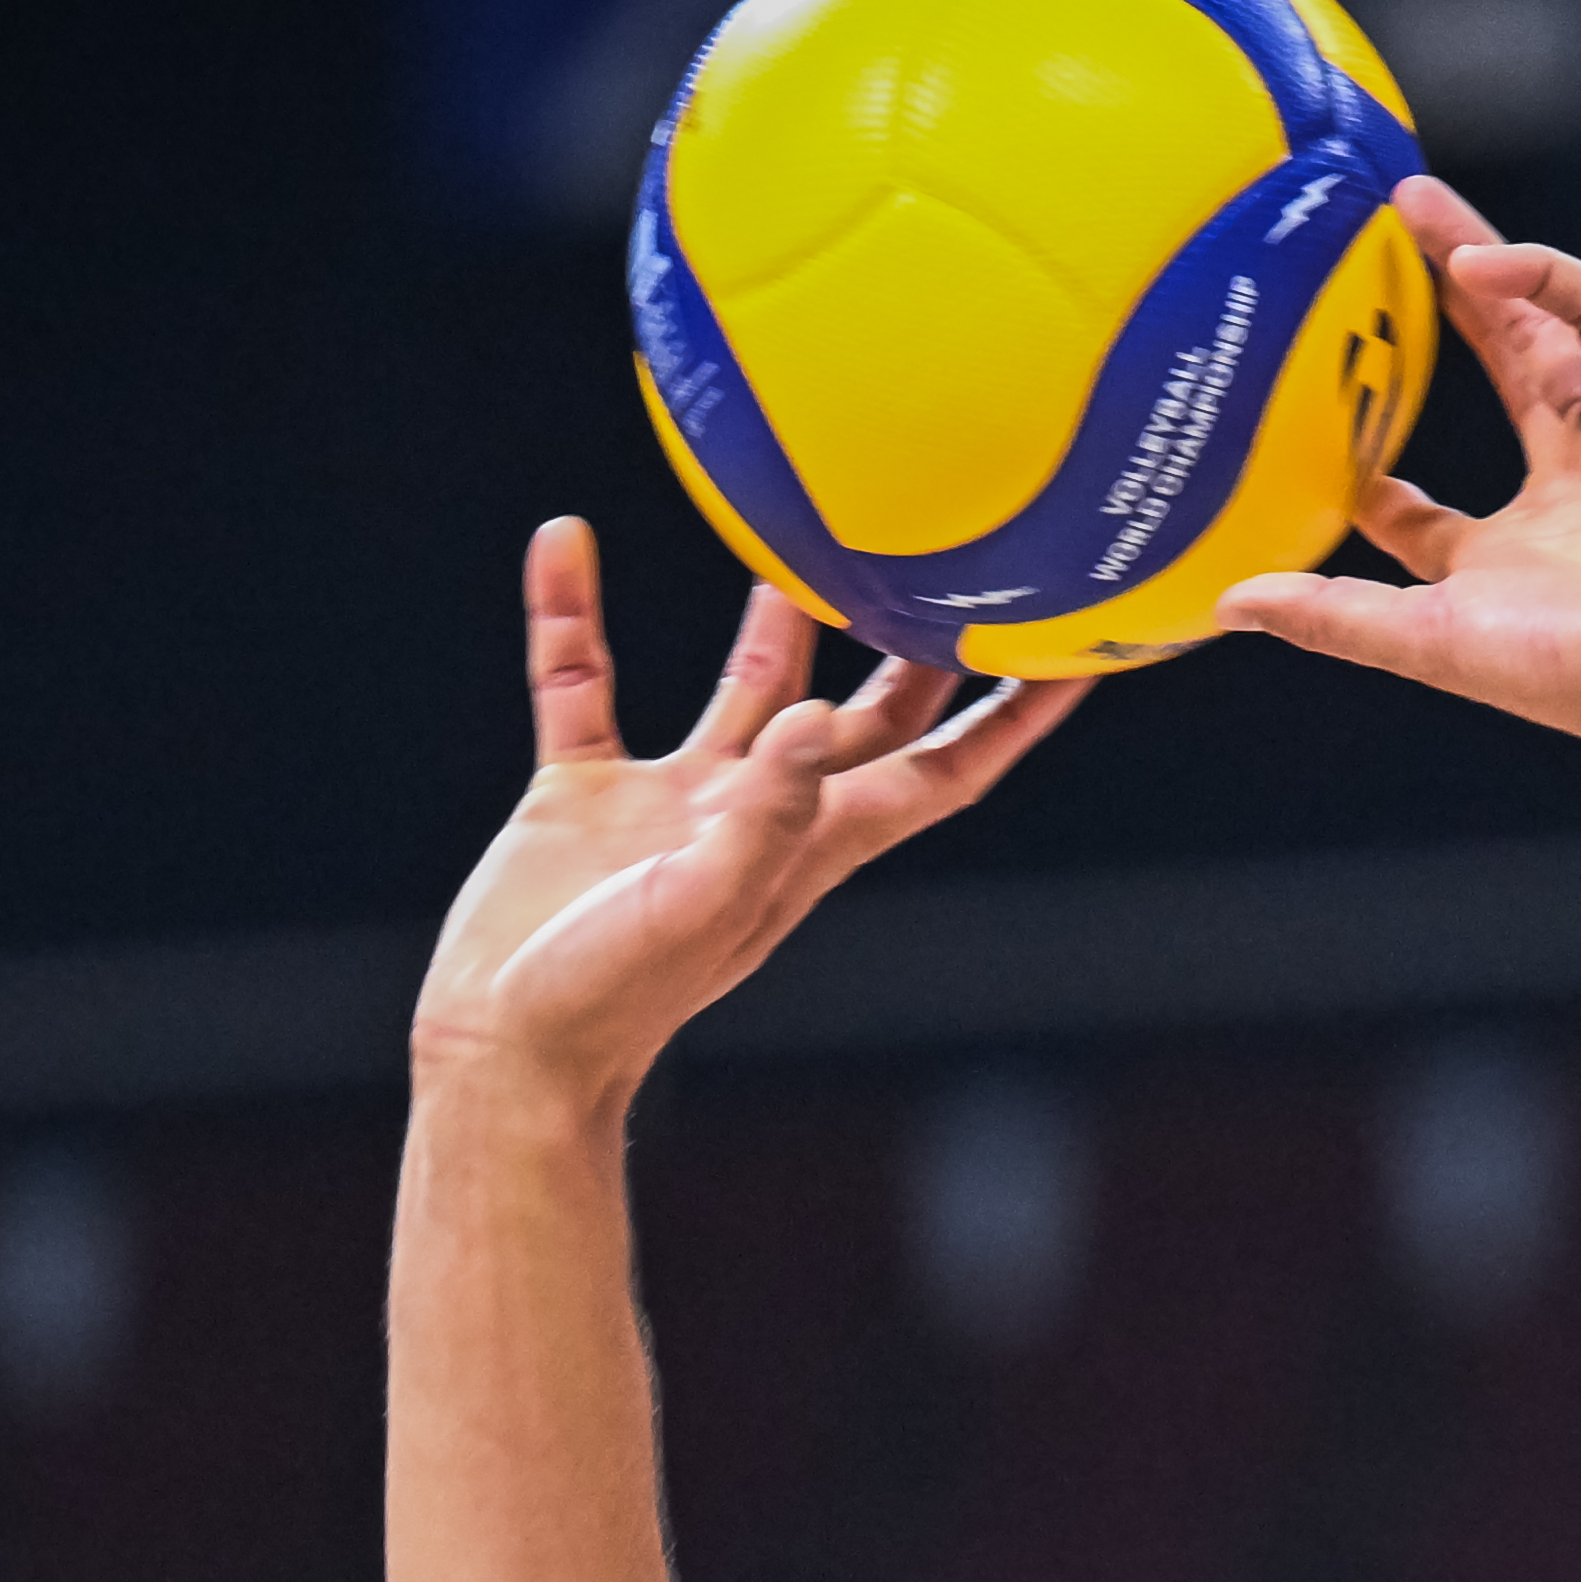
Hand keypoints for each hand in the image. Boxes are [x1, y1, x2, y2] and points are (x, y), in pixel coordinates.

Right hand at [412, 525, 1083, 1097]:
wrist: (506, 1051)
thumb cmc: (613, 1000)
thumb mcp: (701, 904)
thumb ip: (766, 812)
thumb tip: (826, 716)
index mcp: (812, 845)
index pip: (944, 769)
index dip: (1013, 715)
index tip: (1074, 647)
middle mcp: (758, 814)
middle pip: (865, 715)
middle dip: (914, 648)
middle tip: (955, 556)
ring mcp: (675, 801)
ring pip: (744, 687)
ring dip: (773, 619)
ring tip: (793, 530)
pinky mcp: (586, 792)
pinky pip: (581, 681)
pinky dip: (571, 611)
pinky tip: (564, 538)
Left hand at [1217, 180, 1580, 764]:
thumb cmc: (1578, 673)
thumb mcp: (1429, 638)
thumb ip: (1332, 615)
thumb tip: (1231, 605)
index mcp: (1514, 554)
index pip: (1427, 508)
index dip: (1374, 470)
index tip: (1319, 429)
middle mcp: (1567, 485)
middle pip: (1493, 369)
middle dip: (1433, 303)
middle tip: (1373, 238)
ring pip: (1543, 320)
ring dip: (1479, 260)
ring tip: (1416, 205)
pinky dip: (1544, 278)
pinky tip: (1479, 264)